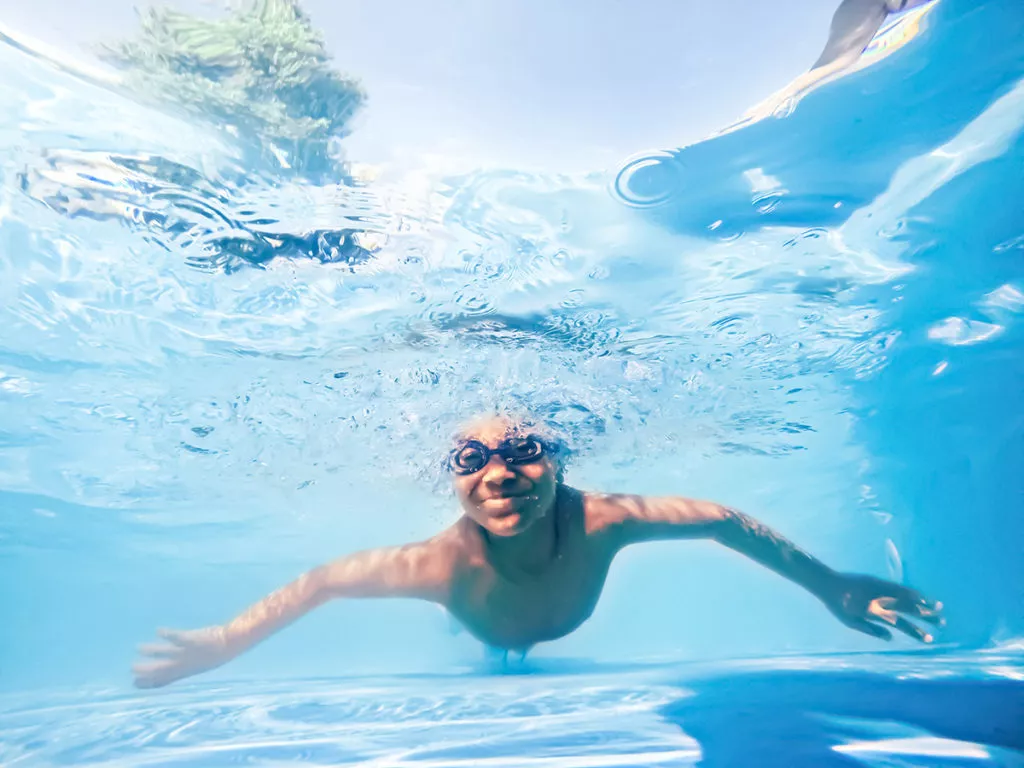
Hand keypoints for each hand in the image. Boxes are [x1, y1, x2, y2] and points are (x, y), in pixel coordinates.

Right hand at [133, 627, 230, 687]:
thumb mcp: (196, 665)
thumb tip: (168, 670)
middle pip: (163, 669)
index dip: (149, 682)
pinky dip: (168, 635)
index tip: (134, 683)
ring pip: (169, 653)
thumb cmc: (213, 654)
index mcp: (186, 671)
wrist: (231, 645)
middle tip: (132, 669)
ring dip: (153, 651)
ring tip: (139, 648)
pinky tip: (158, 631)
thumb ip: (180, 668)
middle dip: (147, 670)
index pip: (164, 680)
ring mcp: (190, 653)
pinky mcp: (195, 640)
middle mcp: (186, 664)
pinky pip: (180, 638)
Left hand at [819, 573, 943, 642]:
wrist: (828, 583)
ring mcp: (880, 590)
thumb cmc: (838, 606)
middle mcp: (880, 601)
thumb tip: (892, 638)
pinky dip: (911, 591)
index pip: (901, 625)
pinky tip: (921, 595)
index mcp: (874, 614)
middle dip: (927, 617)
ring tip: (939, 608)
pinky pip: (897, 586)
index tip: (930, 639)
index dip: (916, 632)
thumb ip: (872, 631)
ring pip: (906, 597)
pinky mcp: (877, 581)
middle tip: (942, 624)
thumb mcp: (851, 622)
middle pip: (908, 610)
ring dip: (924, 602)